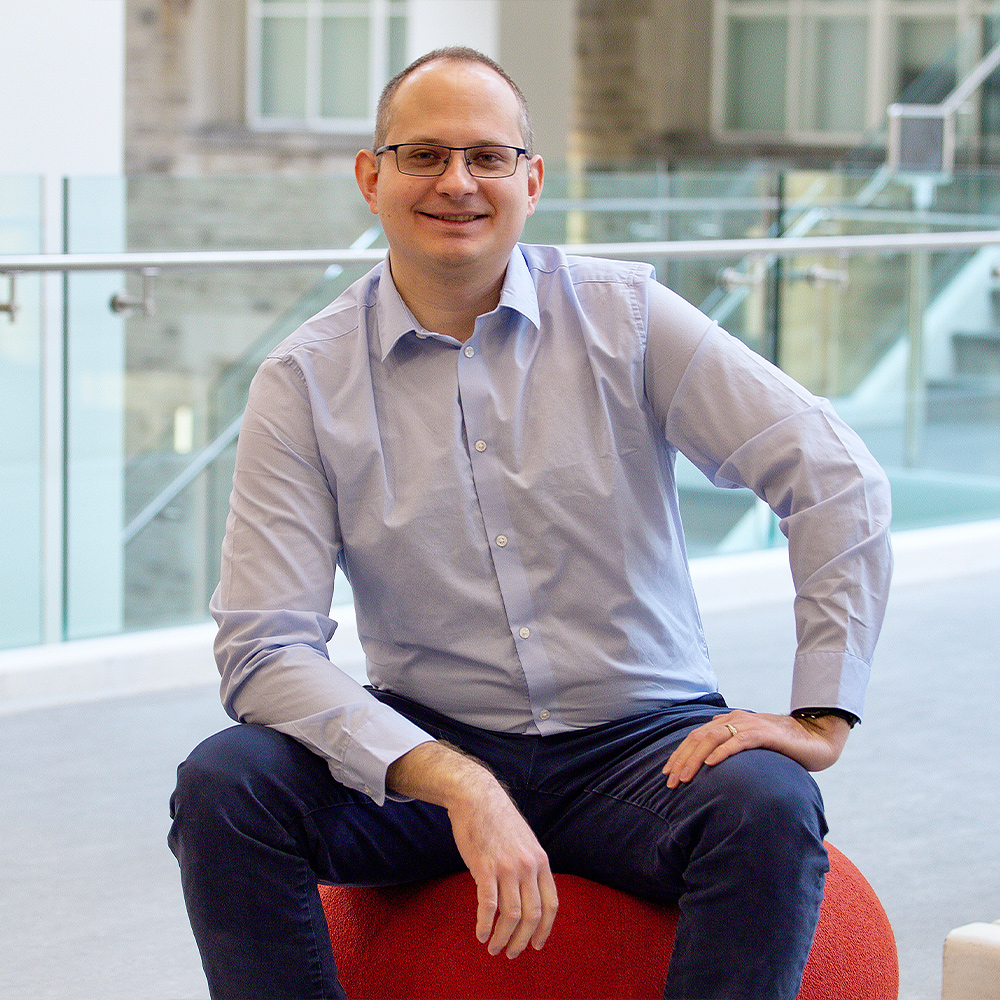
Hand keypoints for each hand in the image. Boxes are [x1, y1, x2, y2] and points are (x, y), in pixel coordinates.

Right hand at [386, 741, 557, 957]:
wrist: (476, 797)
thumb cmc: (498, 820)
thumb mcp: (524, 841)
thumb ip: (530, 866)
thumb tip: (530, 894)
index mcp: (540, 861)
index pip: (551, 904)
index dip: (545, 929)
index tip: (536, 945)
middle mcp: (528, 866)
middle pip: (532, 915)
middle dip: (522, 940)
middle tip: (512, 954)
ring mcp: (507, 867)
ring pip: (511, 915)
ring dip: (503, 938)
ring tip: (493, 948)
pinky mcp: (485, 867)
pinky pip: (488, 905)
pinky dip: (485, 925)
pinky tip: (480, 934)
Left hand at [662, 709, 850, 788]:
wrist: (815, 738)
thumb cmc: (783, 747)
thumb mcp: (751, 748)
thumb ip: (731, 751)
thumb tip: (710, 769)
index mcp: (729, 722)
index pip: (696, 737)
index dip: (680, 754)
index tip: (667, 772)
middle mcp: (734, 720)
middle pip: (699, 737)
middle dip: (682, 759)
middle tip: (670, 780)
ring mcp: (748, 724)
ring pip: (712, 739)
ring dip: (695, 758)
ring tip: (684, 777)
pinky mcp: (764, 733)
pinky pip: (738, 741)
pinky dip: (722, 752)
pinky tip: (710, 764)